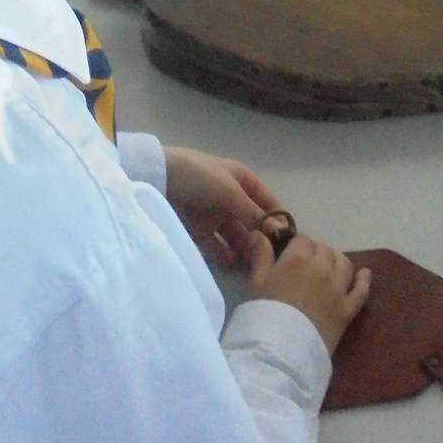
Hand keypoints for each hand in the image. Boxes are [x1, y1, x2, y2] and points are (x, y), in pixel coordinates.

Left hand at [163, 146, 278, 266]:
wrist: (155, 177)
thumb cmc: (198, 176)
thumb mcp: (229, 191)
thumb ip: (253, 213)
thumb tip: (279, 231)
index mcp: (241, 179)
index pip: (266, 200)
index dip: (277, 218)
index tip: (287, 241)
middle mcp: (230, 196)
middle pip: (251, 221)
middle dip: (260, 238)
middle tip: (270, 261)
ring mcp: (212, 212)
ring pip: (234, 234)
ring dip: (243, 248)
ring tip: (251, 266)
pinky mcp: (196, 227)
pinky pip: (214, 243)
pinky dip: (222, 252)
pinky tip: (231, 262)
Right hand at [247, 231, 372, 354]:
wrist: (282, 347)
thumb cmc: (265, 312)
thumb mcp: (257, 281)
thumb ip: (261, 255)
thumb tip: (259, 233)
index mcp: (298, 258)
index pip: (302, 238)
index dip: (296, 245)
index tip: (289, 254)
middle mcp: (322, 267)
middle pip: (324, 249)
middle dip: (315, 252)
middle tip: (305, 264)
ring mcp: (339, 288)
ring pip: (344, 263)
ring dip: (336, 260)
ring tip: (329, 266)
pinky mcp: (348, 308)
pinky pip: (361, 290)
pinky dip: (364, 280)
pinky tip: (364, 274)